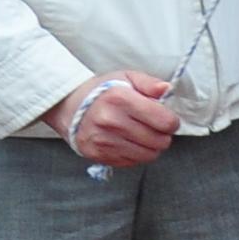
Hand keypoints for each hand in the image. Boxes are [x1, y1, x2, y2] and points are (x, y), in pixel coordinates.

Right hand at [48, 70, 181, 167]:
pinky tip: (127, 142)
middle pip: (160, 141)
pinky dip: (136, 154)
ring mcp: (103, 140)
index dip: (171, 121)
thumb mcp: (126, 77)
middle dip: (162, 135)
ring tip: (140, 134)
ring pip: (148, 155)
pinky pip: (132, 162)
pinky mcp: (98, 154)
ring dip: (150, 146)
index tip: (165, 118)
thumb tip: (166, 89)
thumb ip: (149, 83)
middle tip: (152, 127)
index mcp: (120, 99)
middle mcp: (110, 121)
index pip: (165, 122)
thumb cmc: (102, 92)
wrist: (67, 106)